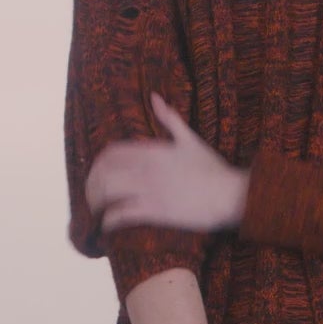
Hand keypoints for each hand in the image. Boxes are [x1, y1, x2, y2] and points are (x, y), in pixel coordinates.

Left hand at [86, 93, 248, 236]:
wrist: (231, 195)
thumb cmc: (213, 169)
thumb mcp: (190, 139)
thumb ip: (169, 118)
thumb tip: (154, 97)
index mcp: (152, 150)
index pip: (111, 153)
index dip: (98, 165)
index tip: (98, 176)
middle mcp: (146, 168)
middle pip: (102, 173)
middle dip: (91, 186)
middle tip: (92, 198)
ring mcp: (149, 189)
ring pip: (106, 193)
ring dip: (96, 203)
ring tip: (96, 213)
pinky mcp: (155, 211)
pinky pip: (121, 214)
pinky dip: (108, 221)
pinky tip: (107, 226)